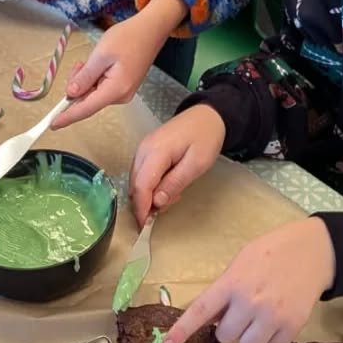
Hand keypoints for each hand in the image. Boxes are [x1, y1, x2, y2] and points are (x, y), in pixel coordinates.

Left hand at [51, 0, 186, 128]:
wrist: (150, 30)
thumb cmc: (128, 38)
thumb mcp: (101, 55)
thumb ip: (85, 77)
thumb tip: (70, 94)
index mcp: (116, 90)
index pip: (86, 109)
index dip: (68, 117)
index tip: (52, 124)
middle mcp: (120, 96)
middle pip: (88, 101)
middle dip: (77, 87)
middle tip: (79, 64)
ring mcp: (123, 92)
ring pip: (93, 94)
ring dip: (85, 80)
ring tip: (91, 61)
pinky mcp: (122, 87)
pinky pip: (100, 89)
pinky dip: (93, 79)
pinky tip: (97, 64)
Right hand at [128, 105, 224, 225]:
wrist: (207, 115)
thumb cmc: (205, 137)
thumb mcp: (197, 164)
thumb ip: (175, 183)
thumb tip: (156, 202)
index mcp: (155, 151)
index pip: (142, 185)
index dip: (141, 208)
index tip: (144, 227)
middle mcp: (143, 150)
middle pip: (135, 185)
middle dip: (146, 203)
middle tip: (168, 207)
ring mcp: (143, 148)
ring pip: (136, 180)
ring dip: (149, 195)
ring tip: (173, 195)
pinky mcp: (146, 150)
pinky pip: (141, 173)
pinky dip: (150, 185)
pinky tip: (168, 186)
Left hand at [162, 218, 335, 342]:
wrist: (314, 251)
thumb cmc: (272, 253)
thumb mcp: (241, 262)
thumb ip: (224, 289)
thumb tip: (209, 319)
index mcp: (232, 282)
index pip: (201, 310)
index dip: (182, 331)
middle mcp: (250, 301)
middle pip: (225, 336)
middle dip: (230, 328)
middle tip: (242, 312)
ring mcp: (273, 316)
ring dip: (249, 337)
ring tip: (260, 317)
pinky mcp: (292, 327)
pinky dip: (271, 339)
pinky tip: (277, 319)